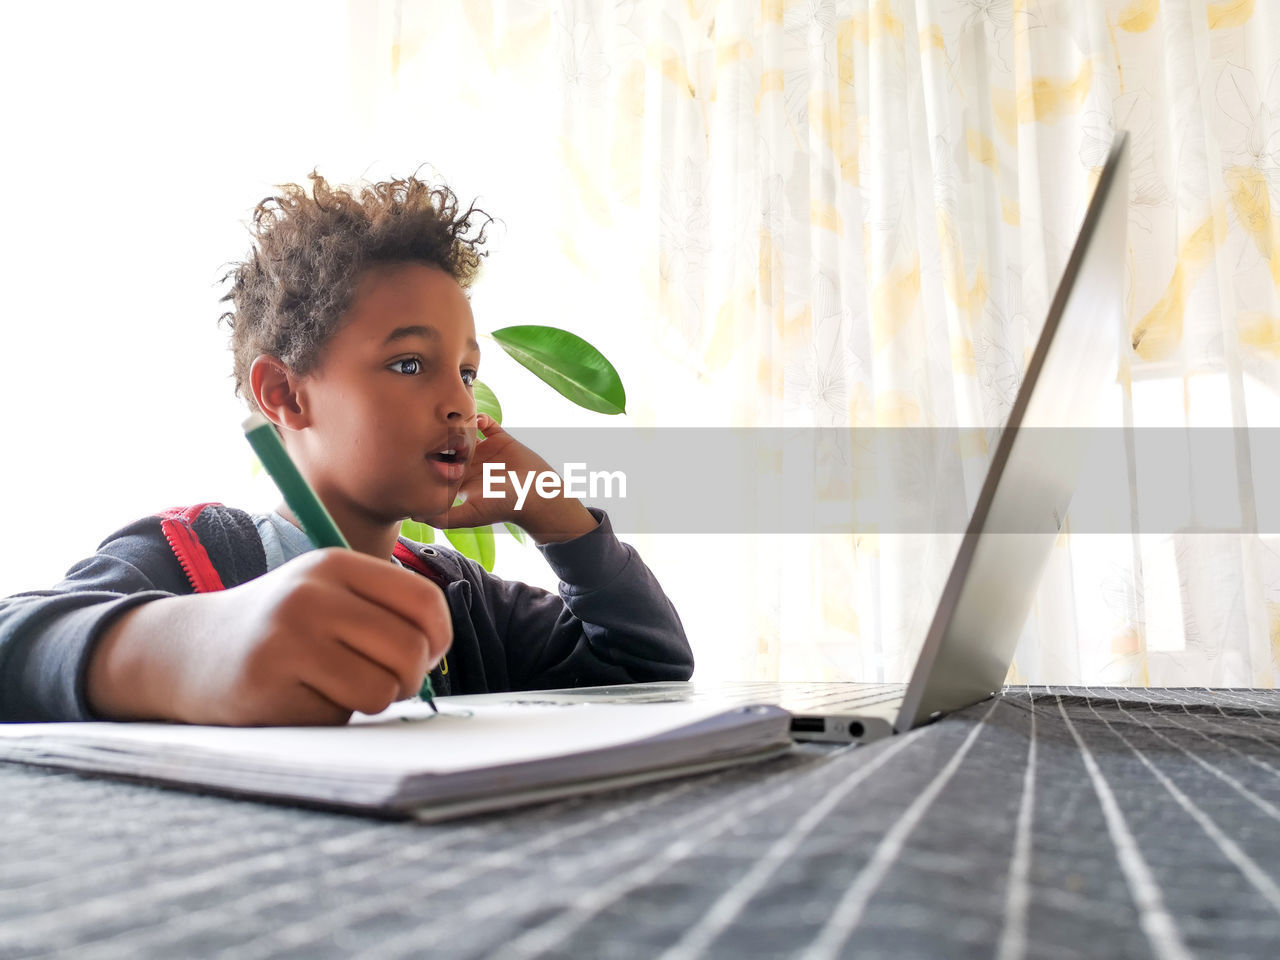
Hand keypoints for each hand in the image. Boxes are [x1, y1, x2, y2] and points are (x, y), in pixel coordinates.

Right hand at [87, 549, 451, 724]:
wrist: (188, 651)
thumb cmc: (281, 628)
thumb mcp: (327, 594)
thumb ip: (382, 609)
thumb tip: (438, 646)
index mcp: (335, 564)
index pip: (424, 602)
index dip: (438, 639)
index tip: (424, 656)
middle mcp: (312, 594)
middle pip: (410, 649)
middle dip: (409, 679)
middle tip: (384, 683)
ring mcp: (288, 638)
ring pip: (382, 689)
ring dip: (374, 701)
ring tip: (343, 689)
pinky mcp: (269, 684)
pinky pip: (340, 716)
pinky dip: (333, 717)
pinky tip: (301, 698)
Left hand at [416, 414, 596, 542]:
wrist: (536, 495)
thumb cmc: (503, 506)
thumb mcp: (470, 515)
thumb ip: (444, 518)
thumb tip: (415, 516)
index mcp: (463, 481)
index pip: (439, 465)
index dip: (430, 456)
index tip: (422, 447)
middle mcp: (472, 464)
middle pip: (450, 445)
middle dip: (442, 436)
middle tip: (434, 427)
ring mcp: (486, 451)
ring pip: (466, 432)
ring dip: (459, 424)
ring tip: (454, 420)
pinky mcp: (501, 439)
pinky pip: (488, 423)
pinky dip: (481, 418)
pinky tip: (477, 421)